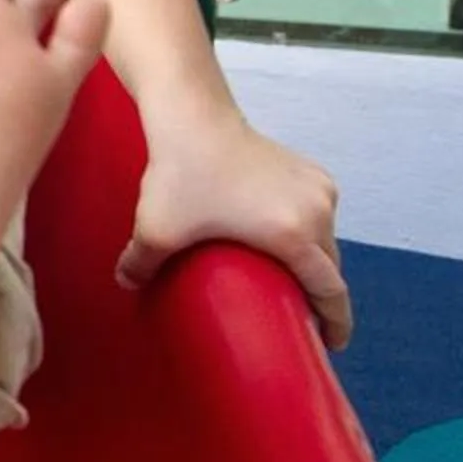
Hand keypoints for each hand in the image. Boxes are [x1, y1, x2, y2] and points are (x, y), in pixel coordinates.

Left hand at [122, 115, 352, 348]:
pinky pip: (318, 212)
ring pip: (326, 238)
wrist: (194, 116)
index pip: (330, 290)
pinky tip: (289, 241)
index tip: (329, 345)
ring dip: (315, 262)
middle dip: (321, 295)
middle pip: (330, 267)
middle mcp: (318, 212)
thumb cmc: (180, 174)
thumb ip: (140, 267)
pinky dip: (309, 232)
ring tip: (293, 282)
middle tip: (302, 320)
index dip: (335, 322)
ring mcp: (319, 188)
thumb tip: (127, 284)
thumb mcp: (155, 231)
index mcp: (294, 235)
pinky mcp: (311, 170)